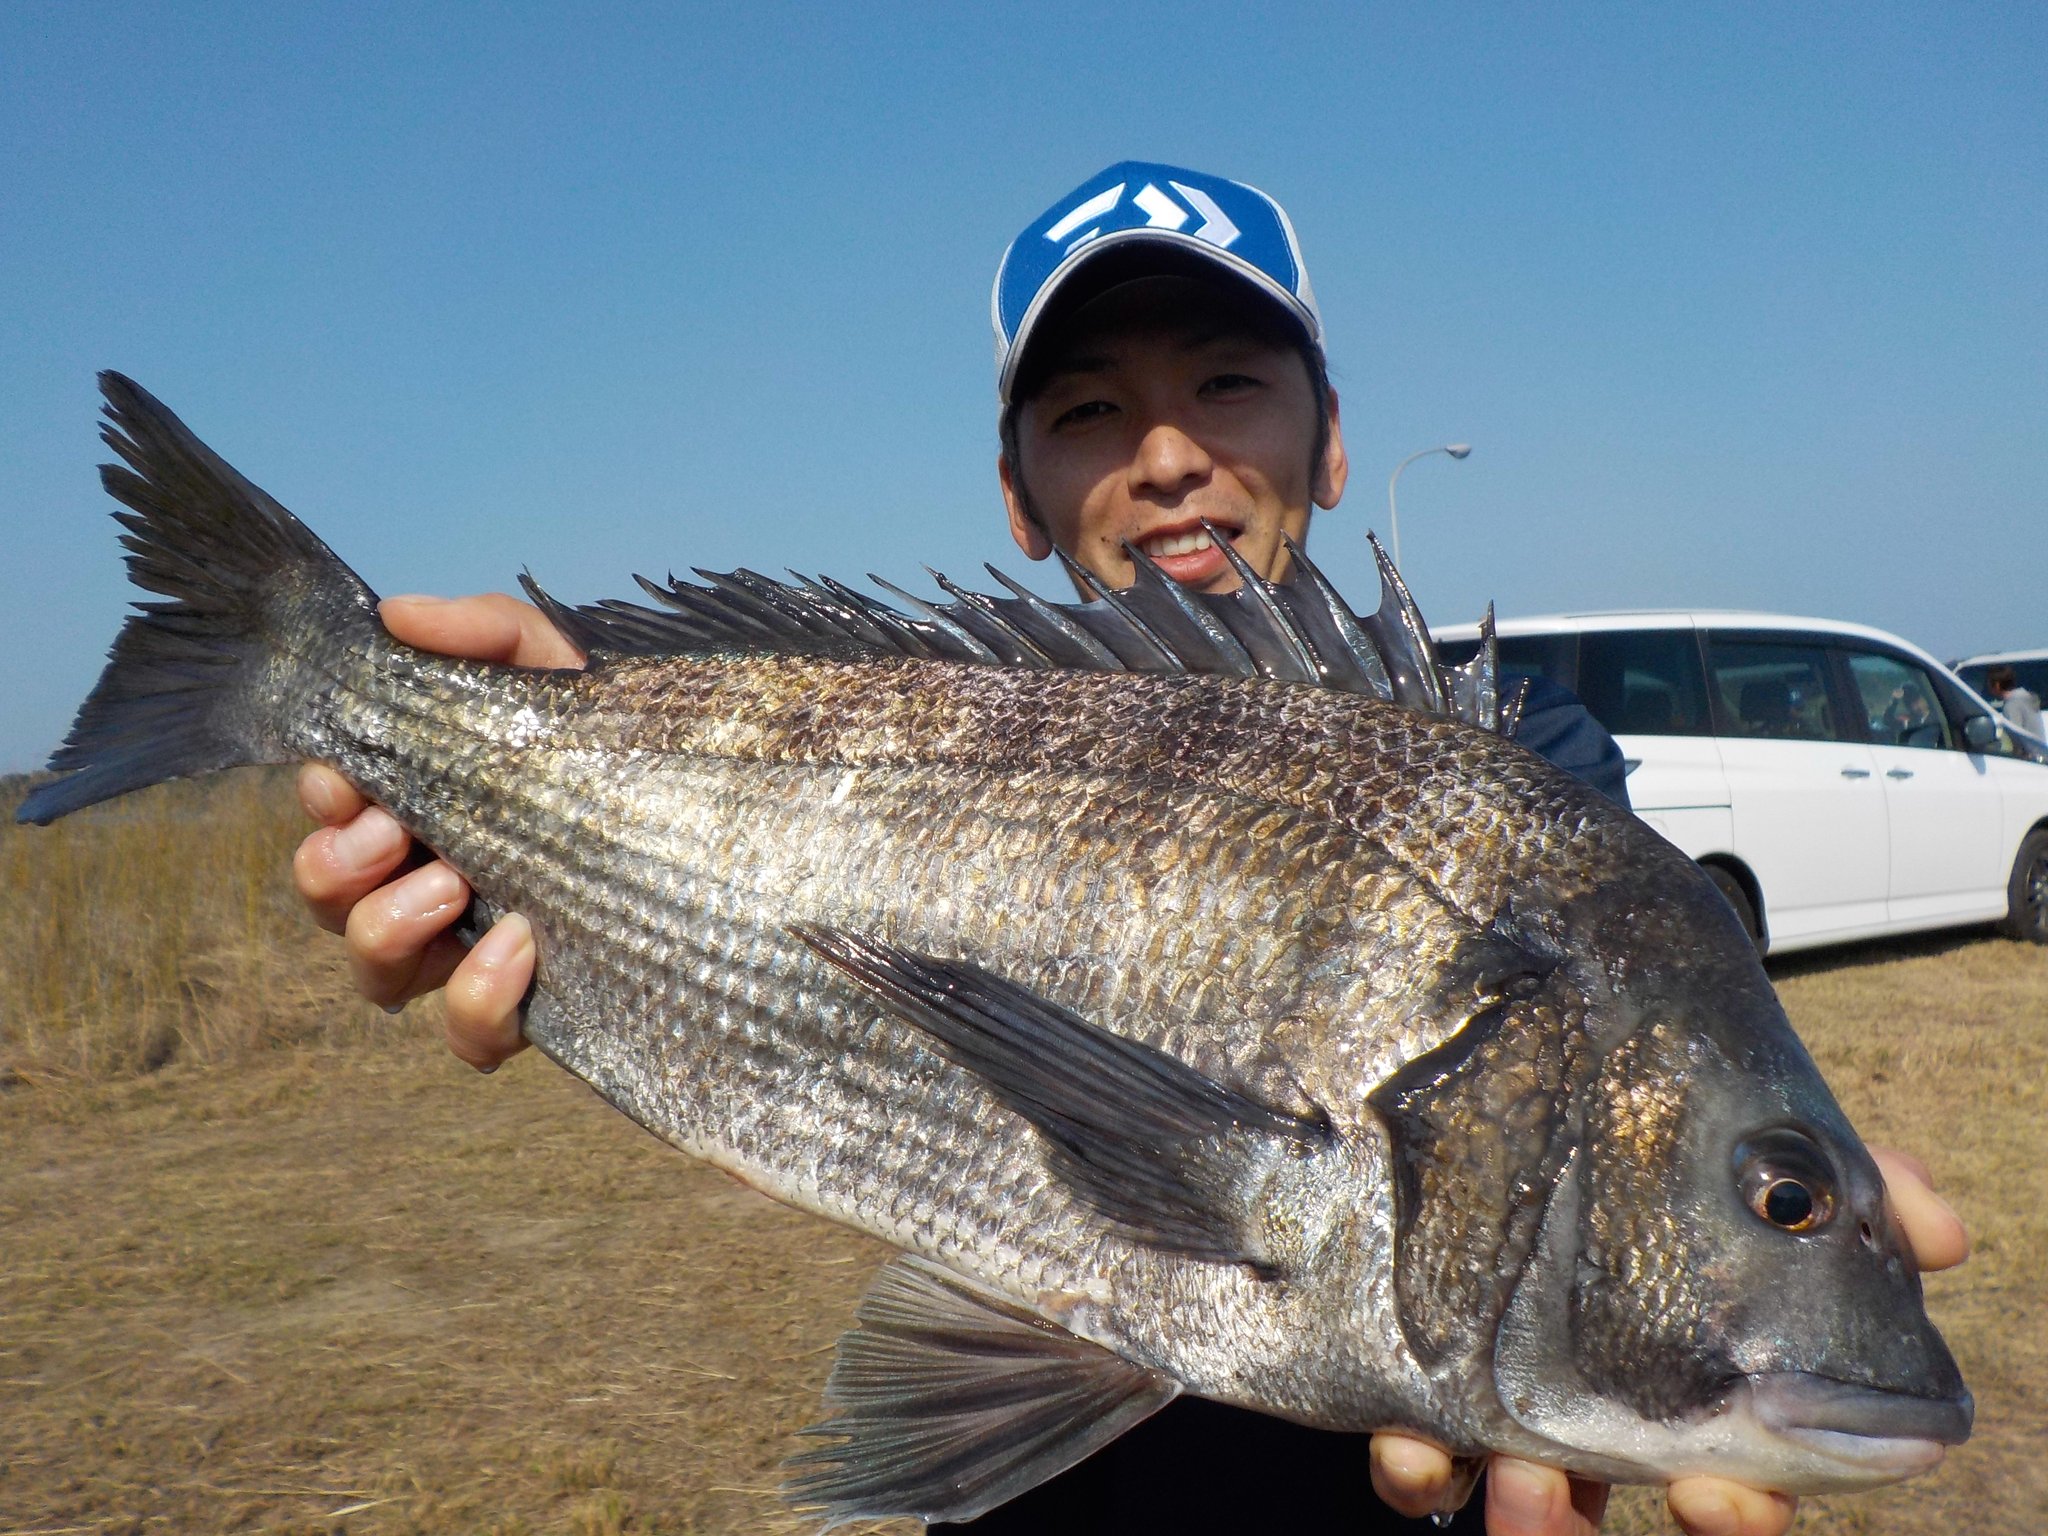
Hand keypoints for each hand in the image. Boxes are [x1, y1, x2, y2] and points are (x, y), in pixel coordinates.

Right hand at [292, 593, 580, 1069]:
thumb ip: (487, 632)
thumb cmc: (623, 744)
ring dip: (388, 927)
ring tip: (455, 885)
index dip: (321, 800)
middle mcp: (434, 880)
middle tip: (396, 834)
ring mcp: (472, 952)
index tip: (348, 781)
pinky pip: (467, 1036)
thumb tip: (398, 615)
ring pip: (375, 975)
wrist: (724, 828)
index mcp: (428, 803)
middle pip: (327, 896)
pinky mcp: (528, 1010)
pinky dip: (475, 998)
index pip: (330, 813)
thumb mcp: (562, 671)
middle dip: (338, 865)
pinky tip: (521, 944)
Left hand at [1367, 1144, 1967, 1534]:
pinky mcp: (1422, 1365)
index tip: (1717, 1501)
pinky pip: (1411, 1445)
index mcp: (1685, 1376)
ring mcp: (1507, 1391)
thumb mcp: (1757, 1149)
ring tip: (1501, 1472)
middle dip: (1589, 1523)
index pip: (1728, 1480)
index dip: (1736, 1509)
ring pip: (1513, 1490)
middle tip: (1559, 1497)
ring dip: (1512, 1507)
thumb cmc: (1654, 1137)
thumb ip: (1857, 1182)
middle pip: (1606, 1497)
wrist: (1526, 1077)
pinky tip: (1408, 1444)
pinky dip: (1410, 1459)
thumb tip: (1938, 1230)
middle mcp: (1598, 1400)